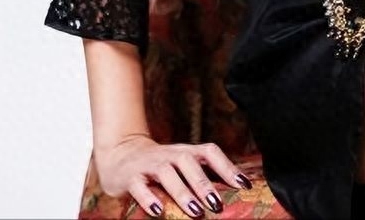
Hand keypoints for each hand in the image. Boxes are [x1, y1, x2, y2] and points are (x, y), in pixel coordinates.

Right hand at [95, 133, 252, 216]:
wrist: (121, 154)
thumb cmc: (160, 166)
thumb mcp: (181, 167)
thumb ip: (200, 176)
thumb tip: (232, 194)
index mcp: (186, 152)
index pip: (209, 152)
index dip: (227, 166)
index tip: (244, 185)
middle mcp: (170, 155)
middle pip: (188, 162)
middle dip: (204, 184)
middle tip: (217, 205)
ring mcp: (150, 164)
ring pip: (166, 173)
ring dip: (182, 192)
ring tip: (195, 212)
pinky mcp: (131, 177)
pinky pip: (140, 185)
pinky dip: (149, 197)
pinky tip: (158, 211)